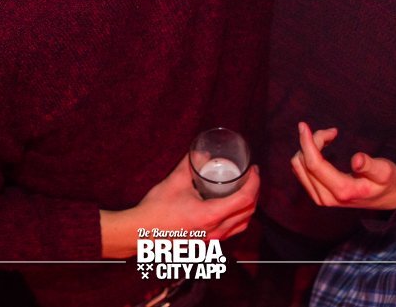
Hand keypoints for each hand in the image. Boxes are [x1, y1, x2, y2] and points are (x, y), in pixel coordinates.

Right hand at [100, 155, 258, 257]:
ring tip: (245, 190)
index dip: (254, 182)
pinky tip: (231, 207)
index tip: (253, 169)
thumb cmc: (156, 210)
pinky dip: (238, 218)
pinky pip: (231, 231)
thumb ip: (191, 164)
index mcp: (210, 215)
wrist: (140, 233)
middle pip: (248, 212)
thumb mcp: (175, 181)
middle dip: (255, 192)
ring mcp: (211, 239)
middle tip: (251, 176)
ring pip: (242, 225)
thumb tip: (203, 152)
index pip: (245, 199)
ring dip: (249, 207)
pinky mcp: (206, 242)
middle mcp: (215, 231)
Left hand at [290, 123, 395, 210]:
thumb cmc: (386, 182)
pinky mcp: (317, 194)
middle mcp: (327, 198)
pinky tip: (322, 147)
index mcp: (343, 190)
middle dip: (312, 141)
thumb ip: (370, 166)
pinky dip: (306, 155)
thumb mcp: (385, 172)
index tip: (304, 125)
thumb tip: (357, 160)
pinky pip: (300, 171)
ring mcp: (320, 198)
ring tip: (329, 138)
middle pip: (304, 163)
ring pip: (298, 167)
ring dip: (308, 148)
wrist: (386, 199)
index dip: (307, 143)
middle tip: (333, 132)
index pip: (314, 165)